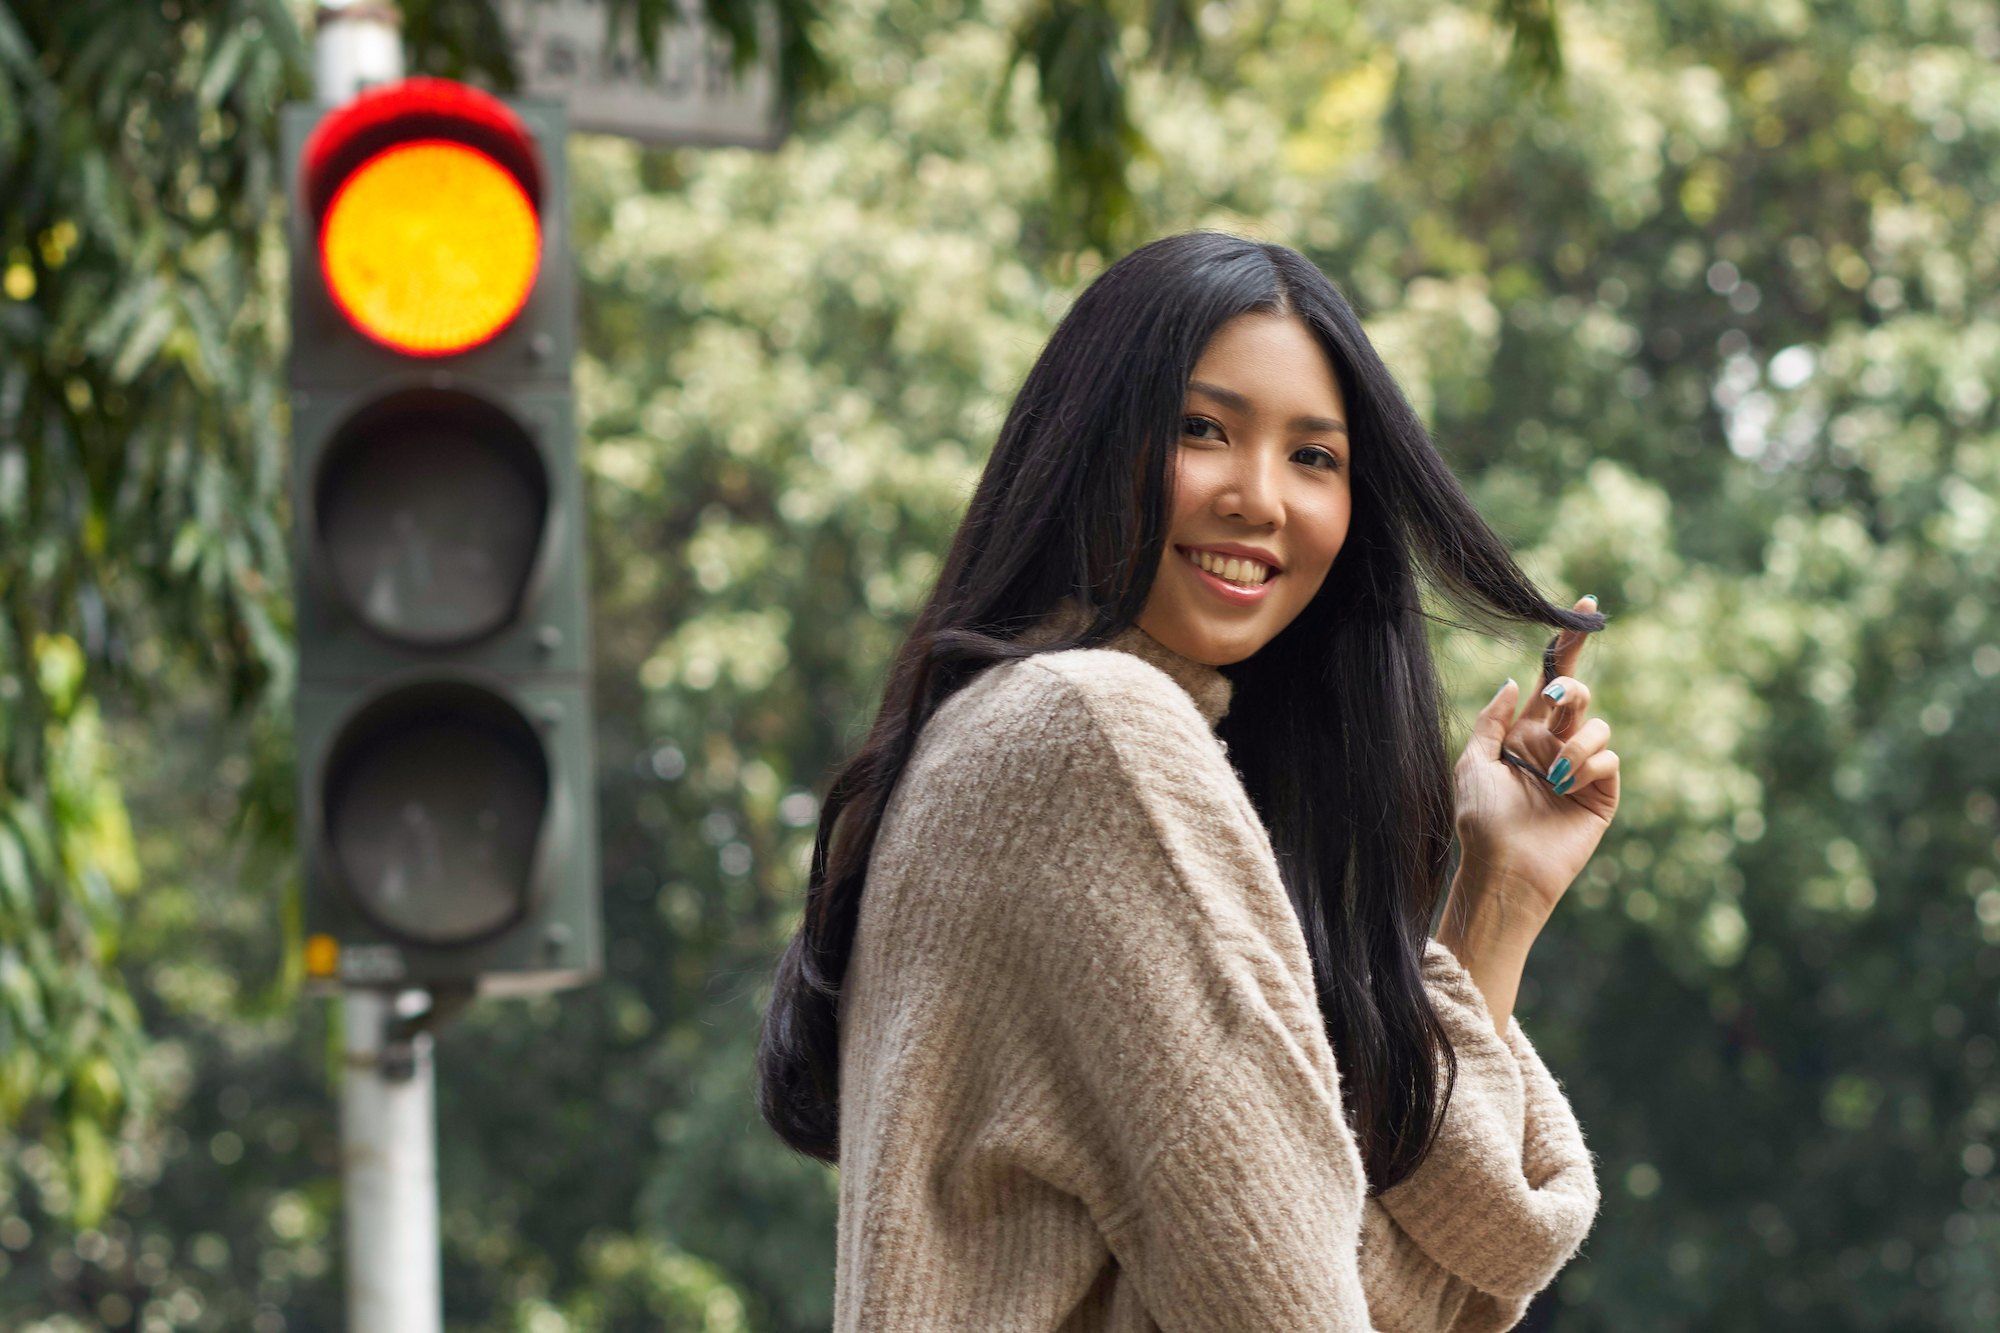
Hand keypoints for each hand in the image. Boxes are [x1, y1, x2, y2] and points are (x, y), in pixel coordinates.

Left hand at [1451, 595, 1619, 918]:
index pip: (1549, 678)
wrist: (1502, 867)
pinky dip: (1587, 766)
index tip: (1583, 605)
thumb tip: (1510, 681)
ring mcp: (1582, 767)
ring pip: (1598, 725)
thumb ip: (1493, 719)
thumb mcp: (1473, 761)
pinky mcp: (1603, 791)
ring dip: (1575, 744)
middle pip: (1577, 693)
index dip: (1567, 644)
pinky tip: (1565, 789)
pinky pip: (1609, 757)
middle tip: (1553, 704)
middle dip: (1570, 691)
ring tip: (1552, 777)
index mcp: (1524, 732)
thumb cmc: (1481, 819)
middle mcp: (1556, 744)